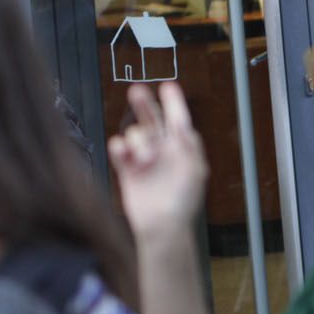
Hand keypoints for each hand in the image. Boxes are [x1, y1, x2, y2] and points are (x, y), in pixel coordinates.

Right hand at [108, 83, 207, 242]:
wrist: (162, 227)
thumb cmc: (183, 201)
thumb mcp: (194, 168)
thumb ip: (187, 142)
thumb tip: (180, 120)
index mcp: (182, 148)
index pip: (177, 119)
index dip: (173, 102)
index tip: (168, 86)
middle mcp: (162, 150)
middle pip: (151, 119)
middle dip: (144, 104)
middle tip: (137, 91)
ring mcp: (143, 159)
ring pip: (135, 134)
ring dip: (139, 141)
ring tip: (145, 159)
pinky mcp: (127, 169)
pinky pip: (119, 149)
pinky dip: (119, 147)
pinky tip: (123, 152)